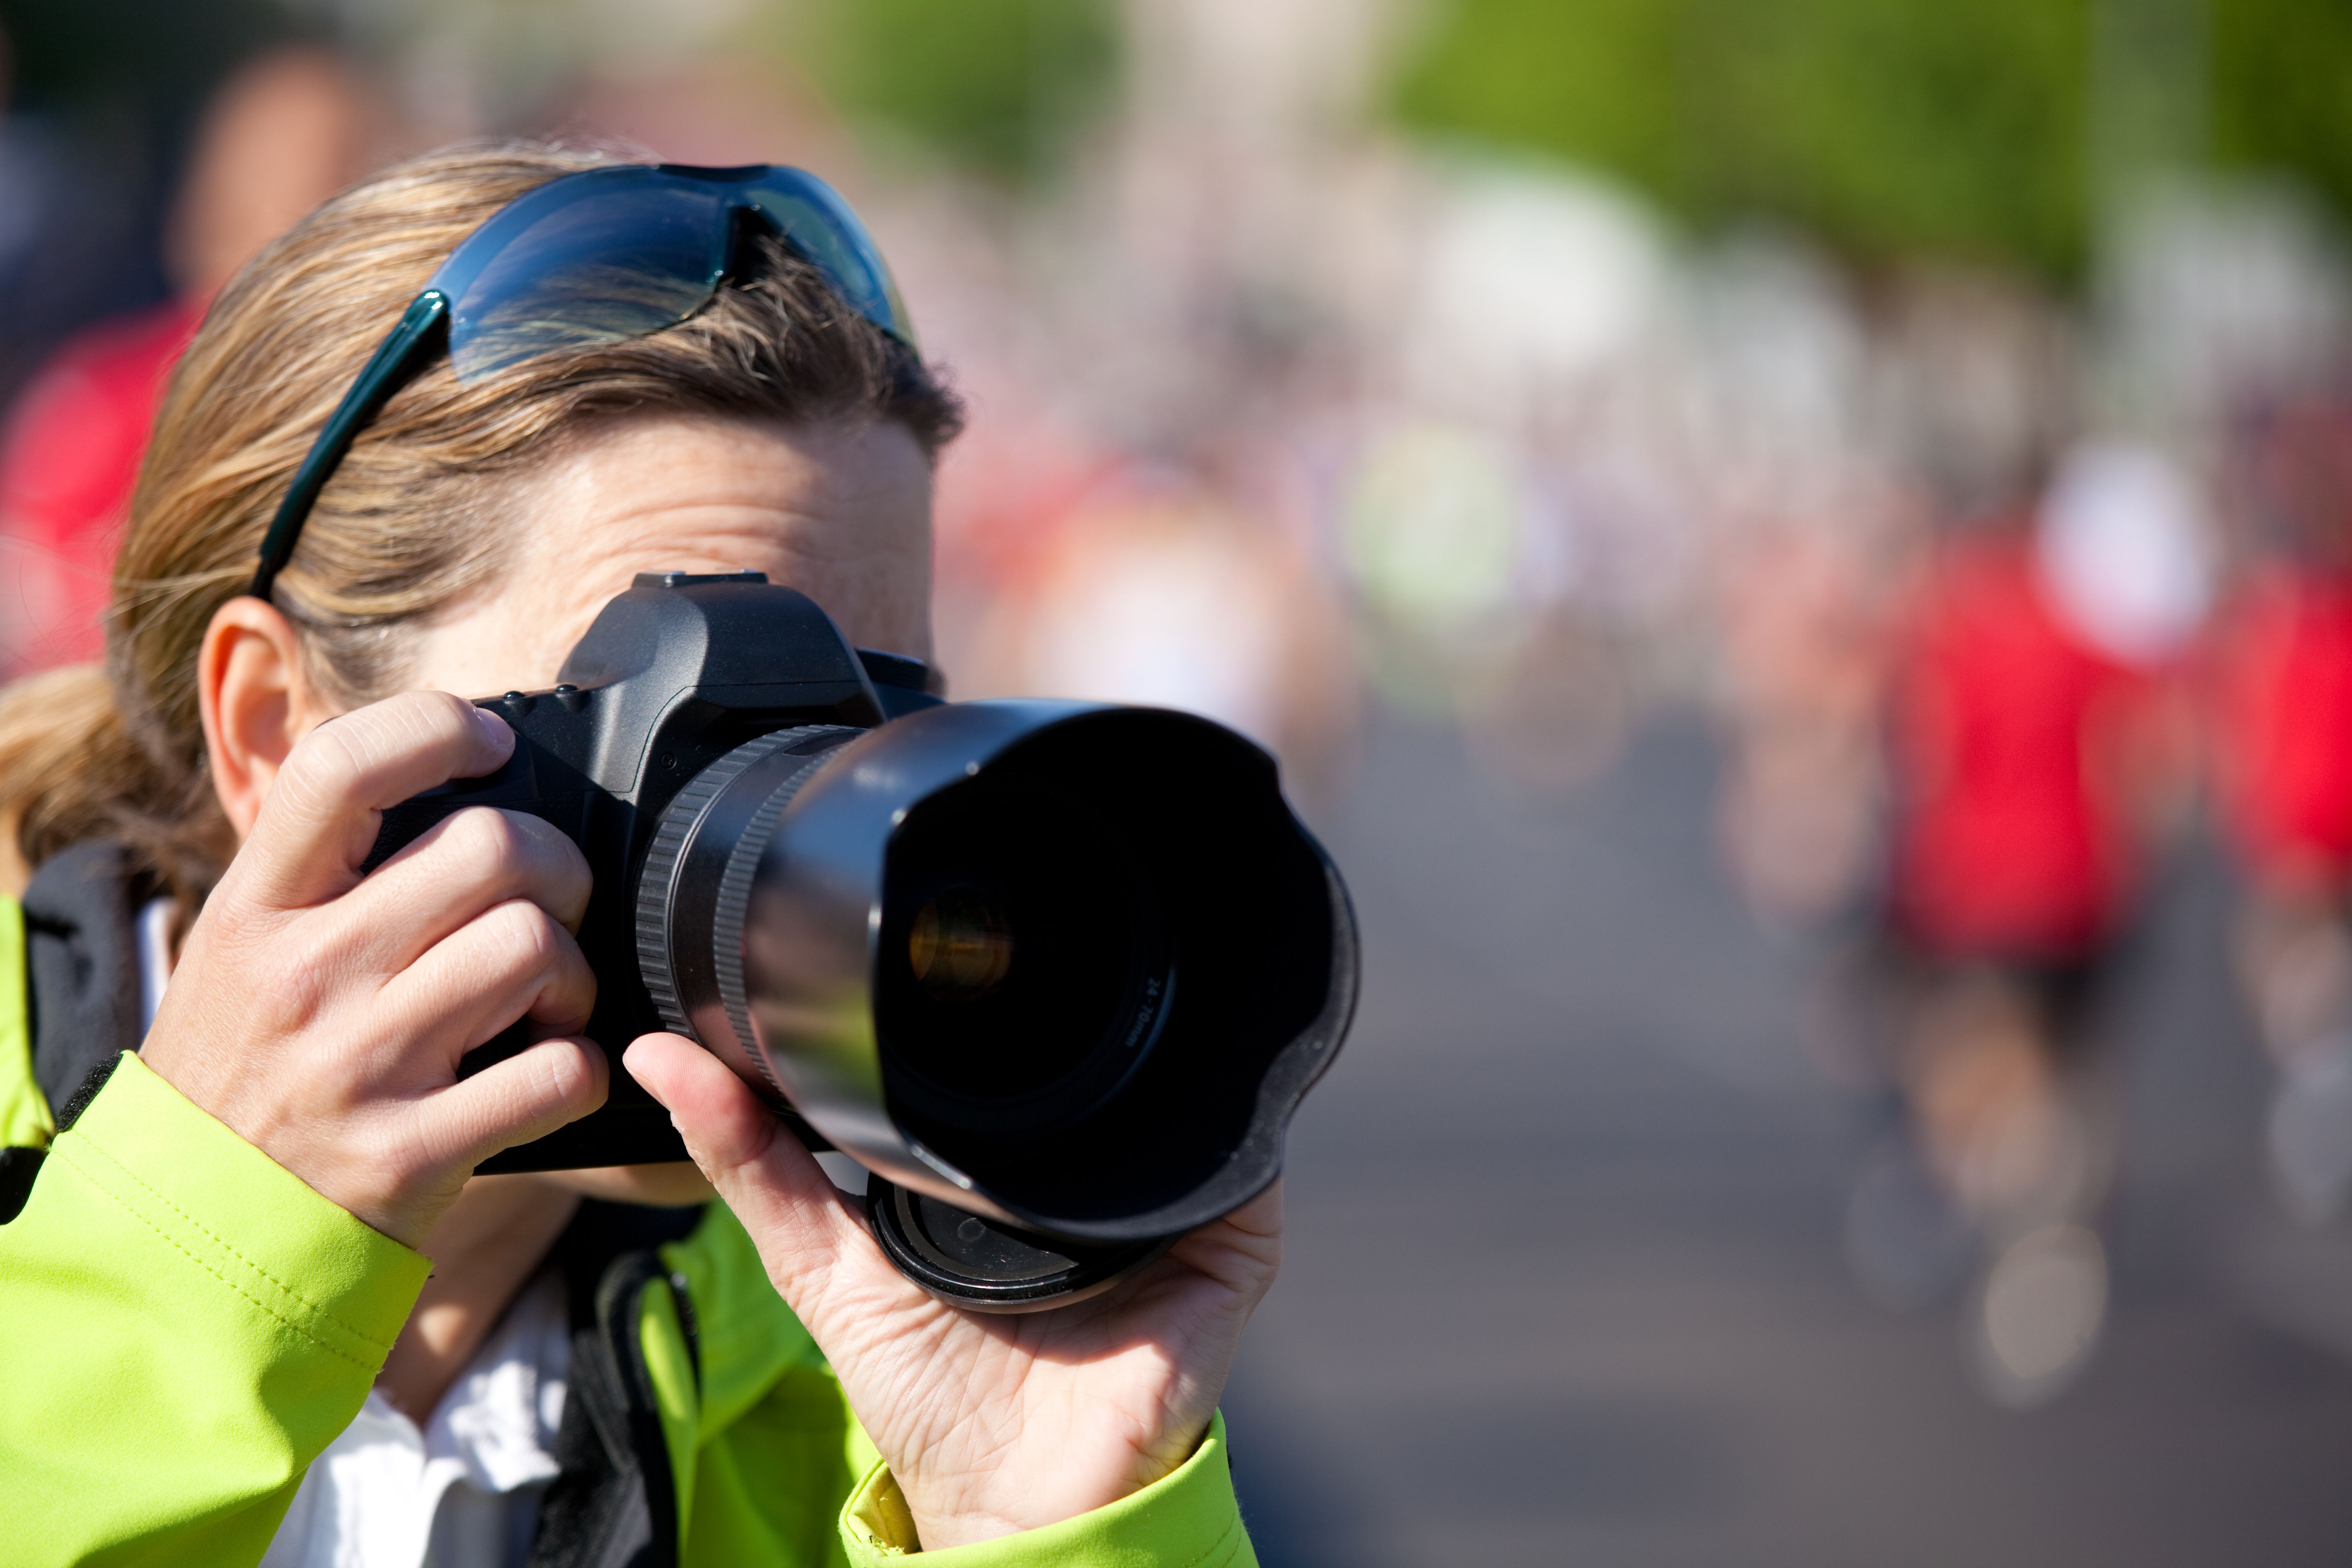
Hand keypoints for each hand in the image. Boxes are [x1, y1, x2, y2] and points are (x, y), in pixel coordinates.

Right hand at [141, 691, 607, 1246]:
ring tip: (548, 1001)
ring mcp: (359, 1067)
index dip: (438, 728)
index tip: (490, 746)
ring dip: (572, 972)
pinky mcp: (411, 1154)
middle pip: (490, 849)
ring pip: (532, 948)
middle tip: (549, 908)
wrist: (190, 1242)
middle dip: (555, 869)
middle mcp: (303, 977)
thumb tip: (451, 783)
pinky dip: (583, 1069)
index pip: (343, 767)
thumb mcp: (244, 955)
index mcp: (255, 912)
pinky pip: (559, 1073)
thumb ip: (327, 876)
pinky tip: (551, 1074)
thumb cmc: (247, 1075)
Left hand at [627, 1033, 1279, 1549]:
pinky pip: (1245, 1169)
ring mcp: (1166, 1199)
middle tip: (1001, 970)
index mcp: (998, 1162)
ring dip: (1149, 1058)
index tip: (918, 952)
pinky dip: (1223, 1139)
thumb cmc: (928, 1399)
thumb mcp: (821, 1267)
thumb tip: (657, 1061)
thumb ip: (747, 1165)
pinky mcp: (1229, 1241)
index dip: (958, 1005)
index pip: (990, 1057)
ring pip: (1173, 1091)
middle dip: (1061, 1015)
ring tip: (1094, 1023)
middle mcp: (1087, 1167)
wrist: (1023, 1503)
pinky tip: (1174, 1110)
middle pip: (1090, 1060)